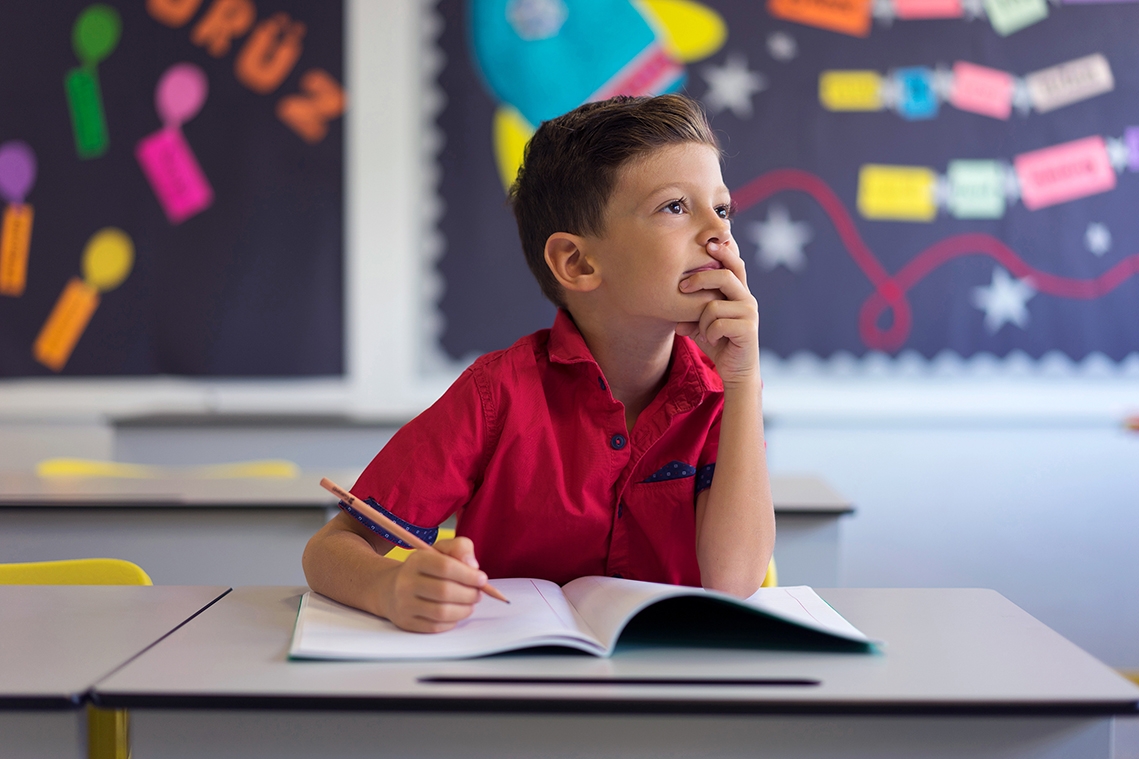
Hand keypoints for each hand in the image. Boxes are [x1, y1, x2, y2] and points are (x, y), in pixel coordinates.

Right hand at [378, 537, 486, 632]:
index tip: (482, 579)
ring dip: (464, 610)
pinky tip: (456, 613)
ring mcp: (404, 604)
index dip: (468, 575)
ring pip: (442, 612)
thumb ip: (460, 548)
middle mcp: (406, 582)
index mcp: (416, 560)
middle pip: (445, 591)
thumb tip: (473, 566)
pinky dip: (453, 621)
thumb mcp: (440, 551)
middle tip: (478, 594)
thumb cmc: (424, 570)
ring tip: (470, 604)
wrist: (391, 589)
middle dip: (469, 594)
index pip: (445, 567)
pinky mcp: (406, 622)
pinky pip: (436, 626)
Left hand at [676, 238, 759, 388]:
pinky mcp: (749, 329)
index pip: (734, 264)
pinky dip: (709, 334)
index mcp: (738, 292)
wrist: (736, 371)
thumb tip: (672, 306)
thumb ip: (689, 312)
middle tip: (682, 287)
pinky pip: (718, 324)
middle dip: (700, 278)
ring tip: (704, 332)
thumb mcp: (700, 324)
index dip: (724, 251)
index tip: (708, 242)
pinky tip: (713, 341)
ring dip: (702, 321)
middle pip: (725, 276)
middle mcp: (747, 299)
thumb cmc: (718, 343)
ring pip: (714, 305)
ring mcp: (750, 313)